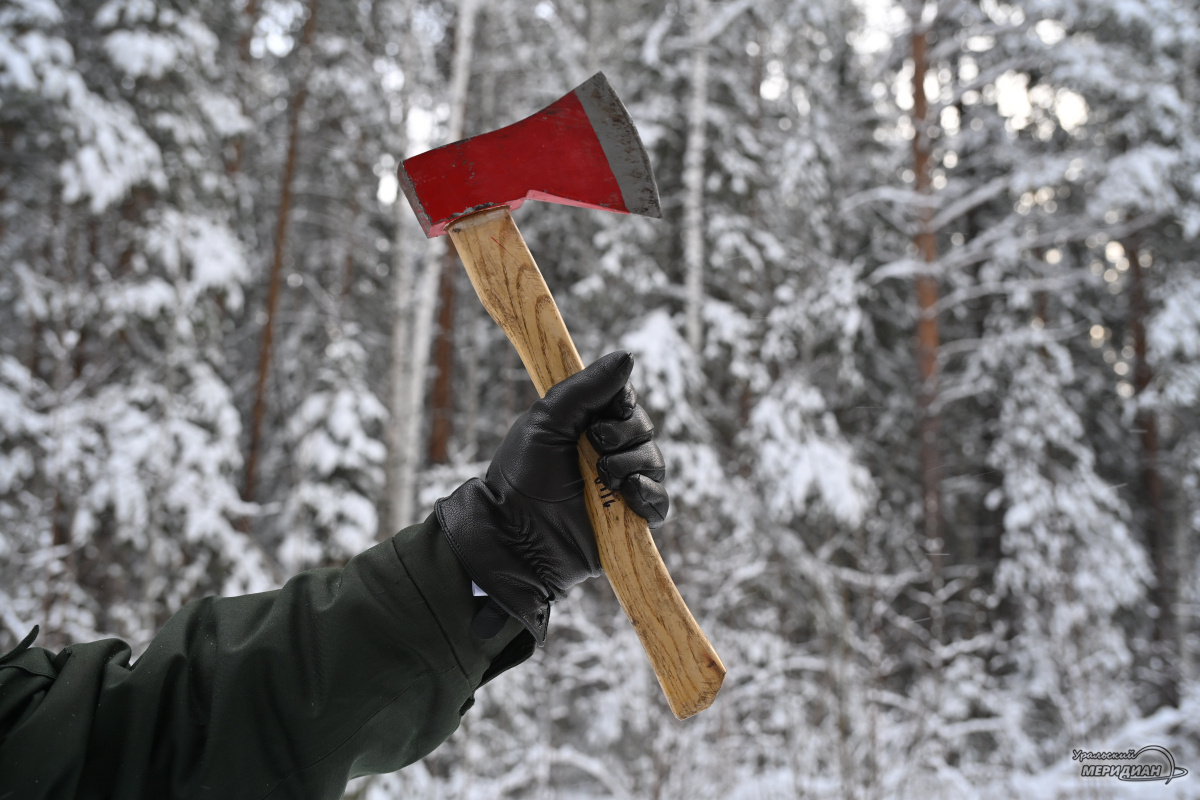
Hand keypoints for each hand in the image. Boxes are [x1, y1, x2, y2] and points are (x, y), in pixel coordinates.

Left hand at [436, 351, 667, 643]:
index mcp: (586, 425)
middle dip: (626, 434)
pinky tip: (630, 493)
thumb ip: (585, 388)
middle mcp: (607, 452)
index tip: (609, 409)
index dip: (623, 402)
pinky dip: (650, 495)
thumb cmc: (522, 474)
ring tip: (605, 476)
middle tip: (596, 444)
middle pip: (643, 429)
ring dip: (633, 464)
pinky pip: (659, 502)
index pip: (624, 401)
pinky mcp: (629, 520)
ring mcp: (620, 486)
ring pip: (653, 463)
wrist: (515, 533)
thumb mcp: (547, 420)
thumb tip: (626, 357)